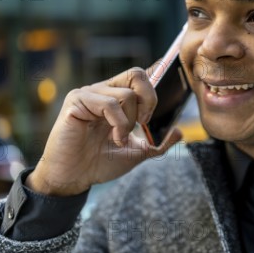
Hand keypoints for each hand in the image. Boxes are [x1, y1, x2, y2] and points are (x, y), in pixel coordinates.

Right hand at [26, 67, 182, 195]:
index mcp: (116, 97)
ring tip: (120, 139)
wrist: (73, 178)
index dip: (157, 80)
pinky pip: (108, 103)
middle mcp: (103, 90)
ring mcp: (88, 94)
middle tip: (144, 124)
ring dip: (130, 122)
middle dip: (149, 99)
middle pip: (136, 74)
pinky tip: (114, 139)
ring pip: (126, 94)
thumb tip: (179, 131)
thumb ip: (158, 143)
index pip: (140, 76)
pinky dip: (118, 124)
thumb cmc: (100, 163)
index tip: (165, 100)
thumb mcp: (136, 153)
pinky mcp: (77, 101)